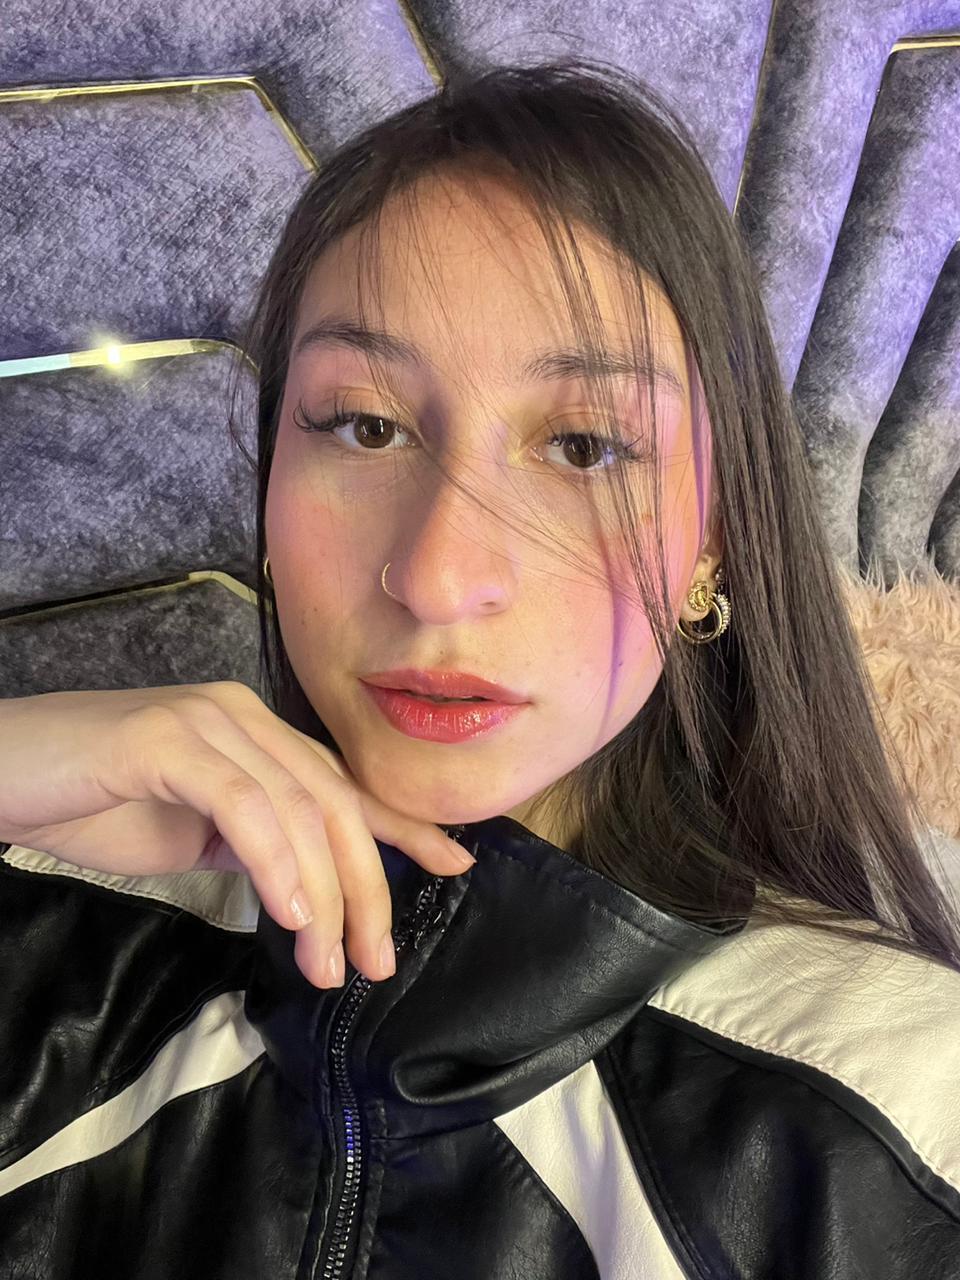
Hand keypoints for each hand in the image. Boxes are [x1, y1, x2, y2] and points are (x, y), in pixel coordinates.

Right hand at [0, 681, 474, 988]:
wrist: (4, 771)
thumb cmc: (90, 801)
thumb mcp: (190, 832)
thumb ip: (251, 845)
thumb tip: (305, 891)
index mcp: (256, 735)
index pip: (343, 785)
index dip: (402, 826)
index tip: (452, 866)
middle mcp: (244, 718)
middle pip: (334, 804)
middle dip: (367, 887)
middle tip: (374, 961)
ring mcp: (208, 722)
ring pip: (298, 809)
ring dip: (323, 897)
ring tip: (326, 965)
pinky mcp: (167, 740)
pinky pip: (244, 805)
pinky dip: (276, 862)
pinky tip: (290, 915)